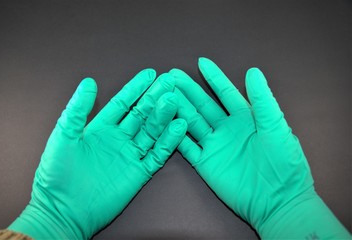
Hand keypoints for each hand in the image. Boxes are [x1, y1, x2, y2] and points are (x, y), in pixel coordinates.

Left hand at [9, 70, 186, 238]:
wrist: (65, 211)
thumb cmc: (58, 175)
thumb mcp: (64, 137)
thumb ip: (77, 110)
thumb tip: (88, 82)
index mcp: (100, 129)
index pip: (122, 103)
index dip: (135, 88)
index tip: (149, 74)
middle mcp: (118, 139)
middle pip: (141, 114)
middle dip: (155, 97)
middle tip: (169, 82)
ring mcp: (130, 155)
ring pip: (152, 131)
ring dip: (164, 116)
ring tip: (175, 100)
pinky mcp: (139, 172)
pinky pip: (158, 154)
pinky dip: (169, 141)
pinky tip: (179, 127)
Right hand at [171, 58, 349, 238]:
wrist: (277, 201)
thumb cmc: (284, 163)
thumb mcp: (276, 127)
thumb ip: (263, 100)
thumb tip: (253, 71)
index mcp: (246, 118)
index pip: (226, 93)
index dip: (214, 77)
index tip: (201, 61)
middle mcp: (227, 129)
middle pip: (203, 105)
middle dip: (188, 90)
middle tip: (171, 76)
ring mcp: (215, 146)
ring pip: (192, 122)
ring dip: (178, 108)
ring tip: (163, 94)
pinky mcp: (205, 163)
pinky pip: (187, 146)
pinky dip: (175, 135)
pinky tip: (165, 122)